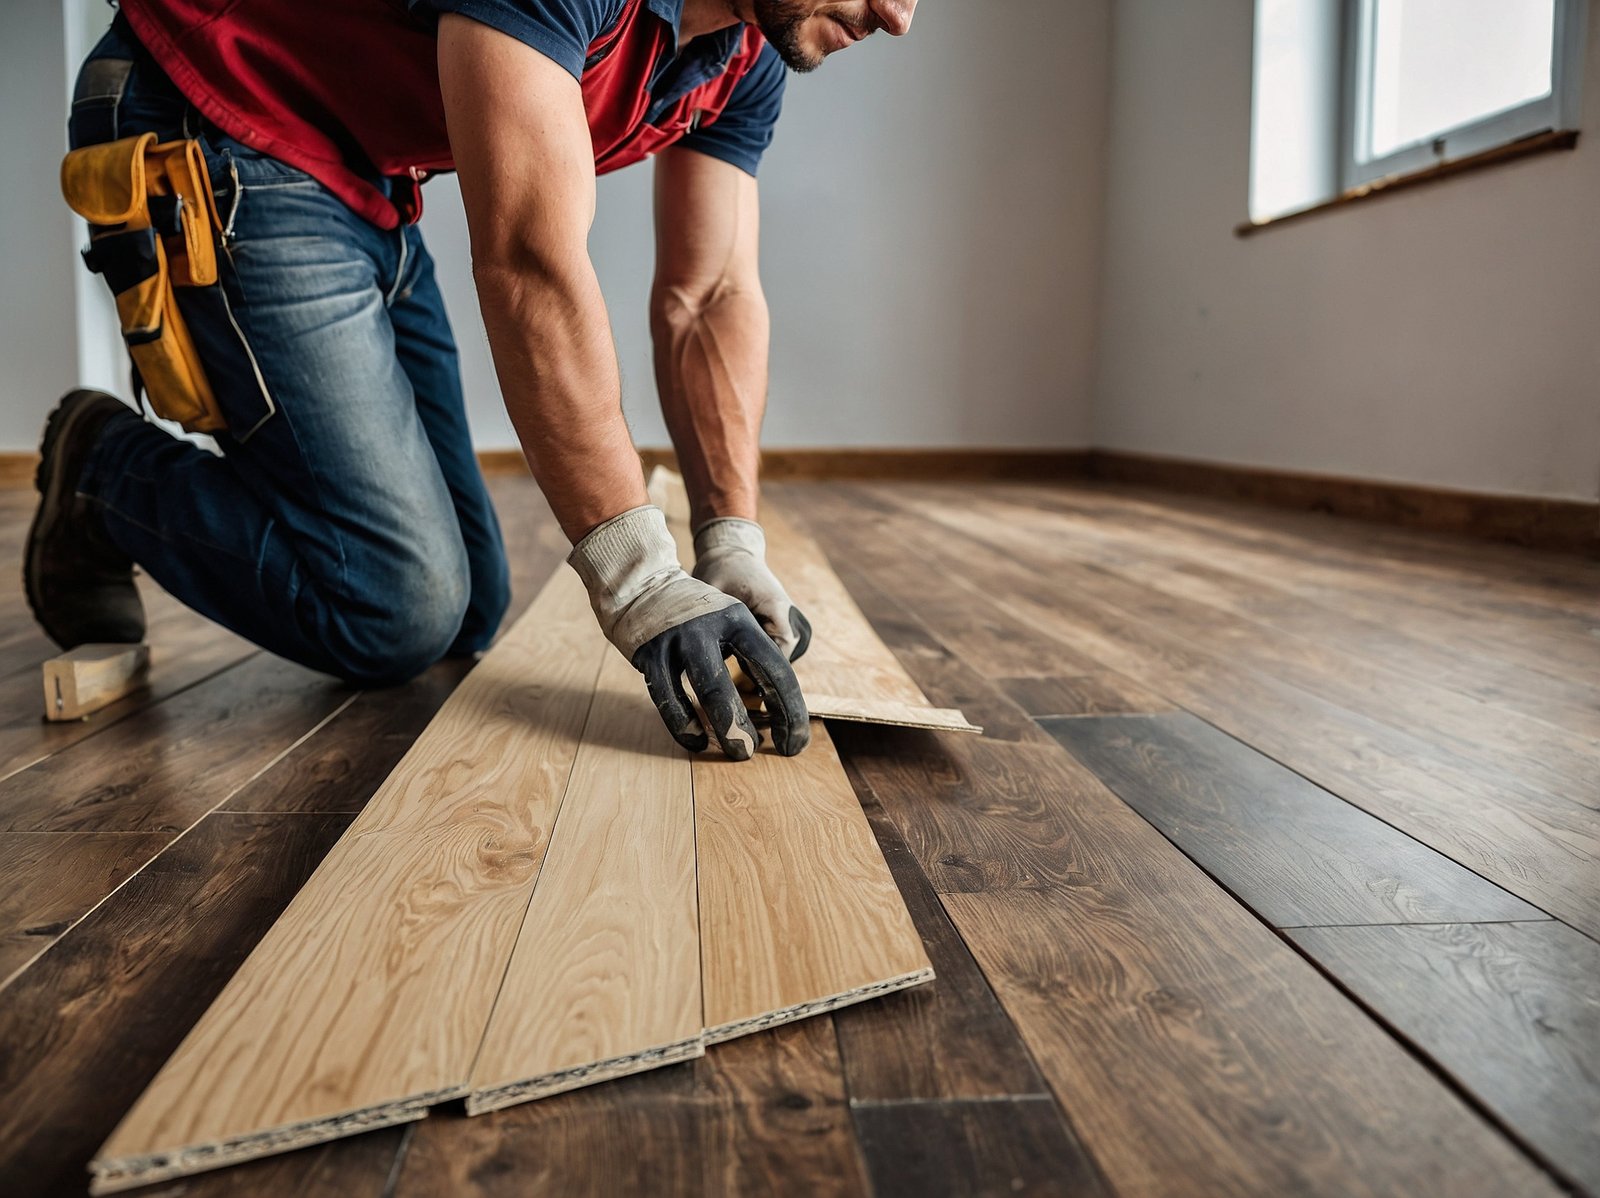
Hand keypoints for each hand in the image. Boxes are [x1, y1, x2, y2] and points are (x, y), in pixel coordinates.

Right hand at [569, 506, 808, 760]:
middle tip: (761, 753)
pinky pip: (668, 697)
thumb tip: (773, 708)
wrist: (640, 582)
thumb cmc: (696, 614)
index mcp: (739, 619)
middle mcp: (710, 626)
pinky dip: (684, 724)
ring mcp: (678, 638)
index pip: (775, 668)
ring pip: (706, 691)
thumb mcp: (729, 620)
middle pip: (738, 683)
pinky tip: (696, 741)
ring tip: (737, 753)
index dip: (789, 709)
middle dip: (752, 725)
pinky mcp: (650, 652)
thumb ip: (749, 656)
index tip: (795, 740)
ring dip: (724, 728)